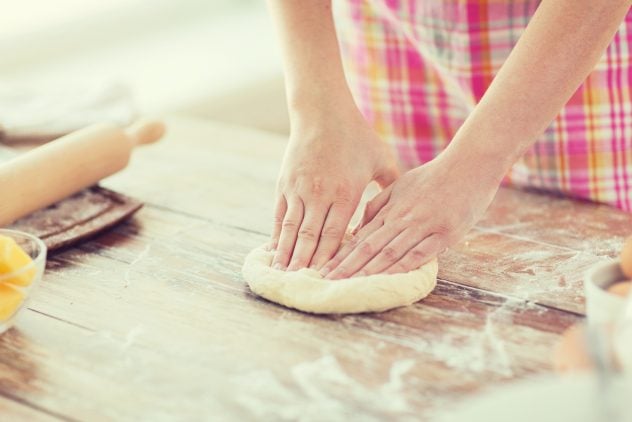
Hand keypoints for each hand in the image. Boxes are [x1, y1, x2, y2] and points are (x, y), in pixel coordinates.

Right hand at [270, 106, 397, 270]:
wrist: (322, 112)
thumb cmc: (356, 135)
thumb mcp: (380, 159)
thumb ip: (390, 186)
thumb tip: (402, 210)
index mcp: (345, 192)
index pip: (337, 234)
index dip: (331, 259)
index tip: (328, 279)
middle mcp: (320, 194)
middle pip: (311, 237)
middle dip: (306, 264)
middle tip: (301, 286)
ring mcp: (299, 189)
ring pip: (291, 229)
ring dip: (287, 255)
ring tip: (282, 275)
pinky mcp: (285, 184)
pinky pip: (279, 215)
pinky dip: (276, 235)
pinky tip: (274, 250)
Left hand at [320, 153, 500, 278]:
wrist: (469, 165)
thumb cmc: (434, 176)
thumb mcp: (401, 185)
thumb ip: (379, 206)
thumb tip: (357, 229)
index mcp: (390, 209)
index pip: (360, 237)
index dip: (341, 254)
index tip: (323, 269)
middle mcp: (402, 218)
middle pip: (369, 247)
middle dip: (346, 266)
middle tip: (326, 282)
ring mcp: (422, 226)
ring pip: (389, 252)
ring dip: (368, 270)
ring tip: (349, 285)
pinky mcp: (444, 233)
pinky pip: (419, 254)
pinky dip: (402, 267)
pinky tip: (388, 280)